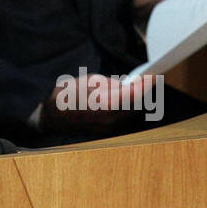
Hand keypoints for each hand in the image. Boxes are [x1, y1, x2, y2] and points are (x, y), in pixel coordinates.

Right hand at [39, 71, 162, 134]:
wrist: (52, 115)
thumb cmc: (67, 94)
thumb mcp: (90, 81)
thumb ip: (112, 84)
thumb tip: (127, 85)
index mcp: (106, 104)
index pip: (135, 95)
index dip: (146, 84)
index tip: (153, 76)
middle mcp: (111, 120)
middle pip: (136, 106)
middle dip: (143, 92)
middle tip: (146, 79)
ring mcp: (109, 128)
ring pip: (131, 113)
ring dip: (135, 100)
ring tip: (135, 87)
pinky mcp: (107, 131)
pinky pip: (123, 118)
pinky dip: (127, 107)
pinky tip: (124, 98)